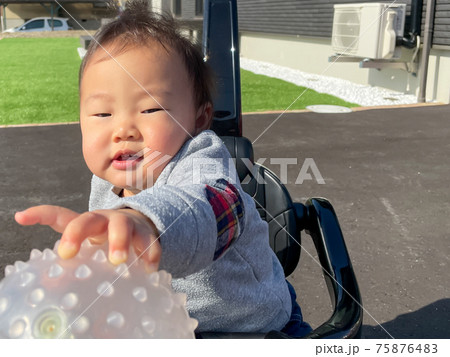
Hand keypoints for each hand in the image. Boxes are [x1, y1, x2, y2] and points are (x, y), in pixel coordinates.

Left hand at [15, 205, 161, 270]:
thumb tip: (48, 286)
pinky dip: (149, 254)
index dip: (41, 215)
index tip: (20, 217)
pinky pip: (150, 242)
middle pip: (90, 219)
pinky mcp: (148, 233)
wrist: (143, 226)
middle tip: (68, 252)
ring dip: (120, 242)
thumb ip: (72, 261)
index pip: (61, 216)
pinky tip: (149, 269)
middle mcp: (105, 220)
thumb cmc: (107, 240)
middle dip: (79, 233)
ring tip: (119, 262)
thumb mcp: (90, 247)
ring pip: (123, 226)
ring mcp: (128, 224)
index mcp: (86, 223)